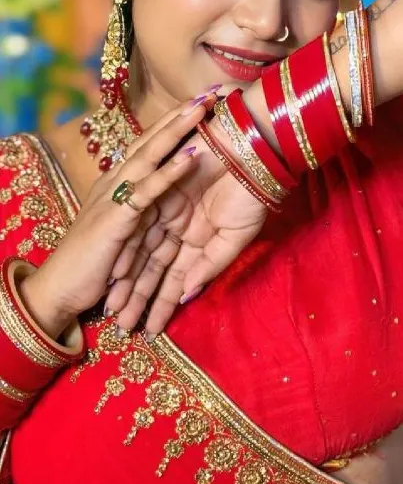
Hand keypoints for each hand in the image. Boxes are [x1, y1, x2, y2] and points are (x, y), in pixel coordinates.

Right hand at [18, 95, 215, 341]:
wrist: (62, 287)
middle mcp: (113, 180)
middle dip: (178, 115)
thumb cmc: (93, 261)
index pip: (147, 144)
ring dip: (176, 131)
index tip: (199, 103)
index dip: (171, 122)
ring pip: (149, 155)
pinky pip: (147, 189)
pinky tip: (190, 157)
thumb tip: (160, 198)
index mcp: (116, 182)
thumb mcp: (121, 229)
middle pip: (150, 140)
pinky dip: (169, 172)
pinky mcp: (116, 217)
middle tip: (208, 92)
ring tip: (201, 109)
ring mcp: (113, 196)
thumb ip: (138, 210)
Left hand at [104, 118, 267, 339]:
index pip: (174, 276)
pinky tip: (117, 276)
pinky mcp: (156, 194)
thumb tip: (187, 294)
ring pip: (141, 254)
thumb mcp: (234, 238)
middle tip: (122, 326)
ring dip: (128, 282)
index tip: (150, 329)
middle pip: (151, 269)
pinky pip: (139, 229)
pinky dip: (129, 252)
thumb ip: (210, 266)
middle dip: (137, 298)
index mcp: (196, 238)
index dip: (161, 302)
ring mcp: (165, 211)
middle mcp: (176, 227)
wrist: (250, 153)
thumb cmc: (250, 196)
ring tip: (115, 310)